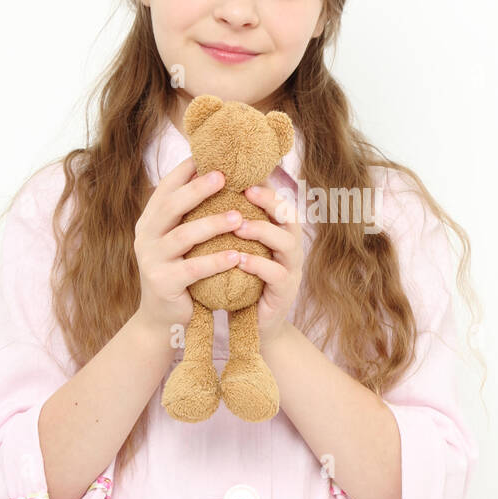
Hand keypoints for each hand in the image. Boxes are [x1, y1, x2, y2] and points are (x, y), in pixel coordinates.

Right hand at [131, 156, 246, 337]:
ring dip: (212, 224)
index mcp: (150, 220)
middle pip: (171, 206)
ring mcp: (151, 259)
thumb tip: (219, 174)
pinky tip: (236, 255)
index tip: (212, 155)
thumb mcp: (179, 240)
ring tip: (238, 216)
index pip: (166, 188)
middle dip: (198, 189)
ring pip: (183, 236)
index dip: (187, 170)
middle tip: (224, 177)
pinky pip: (192, 269)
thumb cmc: (179, 271)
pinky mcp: (163, 283)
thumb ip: (189, 214)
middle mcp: (146, 236)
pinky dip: (215, 261)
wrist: (162, 318)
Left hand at [233, 176, 304, 347]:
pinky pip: (276, 274)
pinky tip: (238, 260)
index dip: (264, 185)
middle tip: (246, 192)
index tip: (241, 173)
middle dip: (270, 201)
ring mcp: (291, 270)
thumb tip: (205, 188)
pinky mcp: (285, 292)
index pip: (278, 200)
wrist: (252, 325)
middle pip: (290, 216)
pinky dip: (258, 264)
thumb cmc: (241, 280)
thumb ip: (232, 224)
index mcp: (280, 232)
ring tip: (238, 226)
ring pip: (286, 242)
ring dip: (262, 231)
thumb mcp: (237, 248)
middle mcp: (291, 247)